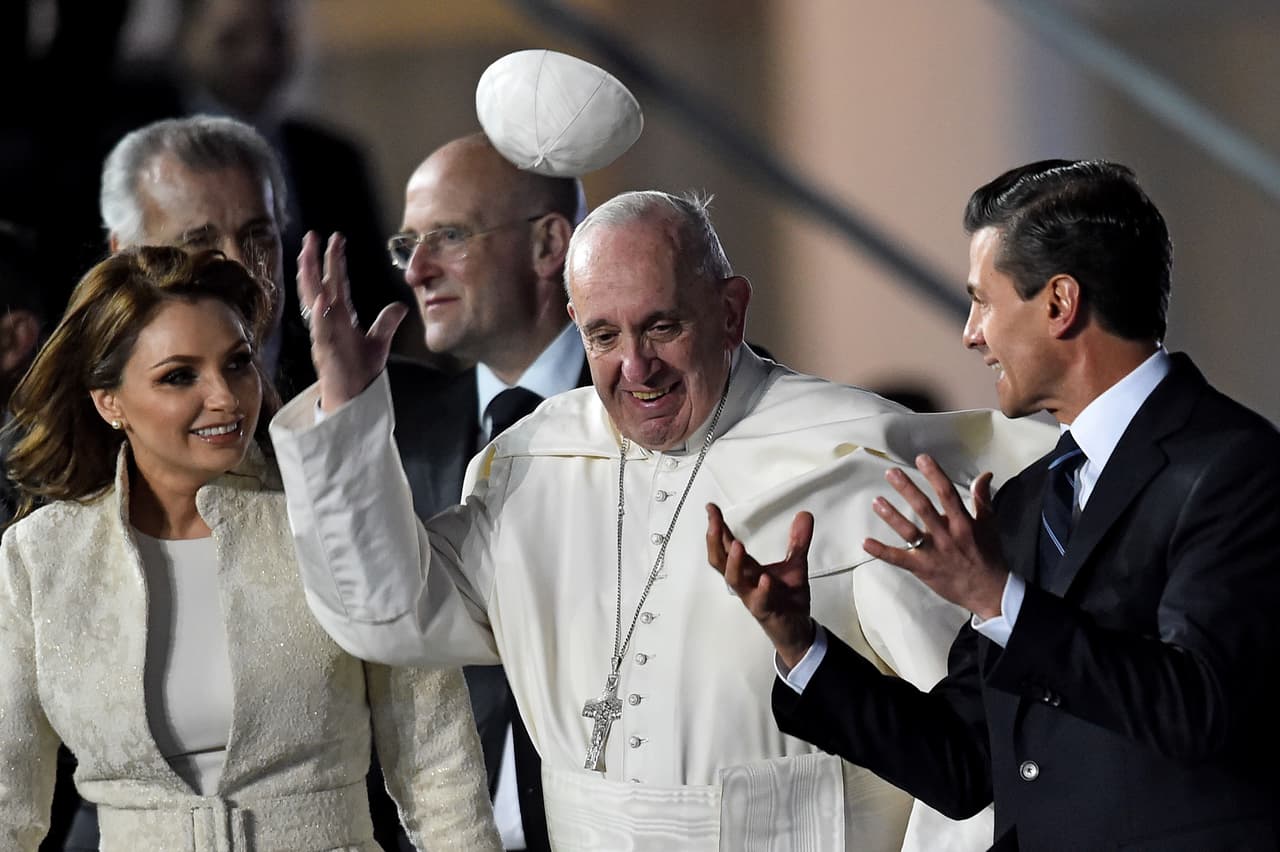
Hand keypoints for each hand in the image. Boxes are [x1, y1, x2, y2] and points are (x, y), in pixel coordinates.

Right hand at [298, 231, 408, 411]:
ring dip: (309, 280)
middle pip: (318, 285)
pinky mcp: (326, 352)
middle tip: (312, 236)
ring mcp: (325, 334)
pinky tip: (320, 299)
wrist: (355, 398)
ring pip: (312, 302)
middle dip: (314, 260)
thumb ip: (386, 322)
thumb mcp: (378, 342)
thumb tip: (401, 306)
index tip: (336, 238)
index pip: (336, 282)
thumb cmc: (360, 372)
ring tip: (307, 257)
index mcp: (340, 317)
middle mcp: (329, 321)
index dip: (335, 260)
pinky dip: (320, 315)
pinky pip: (321, 330)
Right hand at [706, 504, 815, 668]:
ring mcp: (752, 596)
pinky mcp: (766, 611)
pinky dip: (762, 590)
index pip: (726, 544)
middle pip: (719, 560)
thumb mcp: (796, 564)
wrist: (798, 630)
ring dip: (733, 563)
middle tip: (714, 521)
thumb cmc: (788, 597)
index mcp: (747, 568)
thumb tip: (804, 514)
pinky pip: (760, 601)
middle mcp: (744, 581)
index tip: (711, 507)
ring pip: (734, 580)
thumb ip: (798, 540)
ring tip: (736, 544)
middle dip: (715, 540)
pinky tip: (765, 579)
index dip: (718, 526)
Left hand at [862, 454, 1007, 618]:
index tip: (921, 459)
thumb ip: (982, 498)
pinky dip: (882, 551)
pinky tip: (866, 542)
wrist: (988, 591)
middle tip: (891, 473)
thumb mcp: (989, 524)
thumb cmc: (988, 555)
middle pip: (924, 509)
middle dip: (907, 489)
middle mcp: (947, 536)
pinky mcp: (922, 568)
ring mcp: (934, 553)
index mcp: (964, 523)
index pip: (947, 494)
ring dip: (892, 516)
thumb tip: (984, 474)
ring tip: (876, 501)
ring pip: (909, 532)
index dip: (934, 475)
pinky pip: (899, 559)